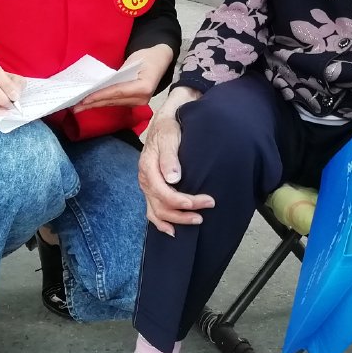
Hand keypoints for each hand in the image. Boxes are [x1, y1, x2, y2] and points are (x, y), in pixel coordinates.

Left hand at [74, 44, 174, 111]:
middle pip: (113, 100)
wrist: (159, 60)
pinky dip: (102, 102)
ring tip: (78, 107)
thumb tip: (100, 84)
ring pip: (113, 103)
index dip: (100, 96)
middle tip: (75, 106)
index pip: (117, 92)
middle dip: (93, 103)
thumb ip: (118, 75)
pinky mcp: (134, 102)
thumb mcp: (132, 61)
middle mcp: (142, 99)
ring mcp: (139, 102)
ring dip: (95, 104)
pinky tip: (90, 103)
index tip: (85, 99)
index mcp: (144, 87)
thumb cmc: (146, 57)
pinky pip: (116, 102)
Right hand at [137, 92, 214, 235]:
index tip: (203, 202)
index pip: (164, 192)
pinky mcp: (151, 189)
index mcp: (148, 168)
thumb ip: (169, 157)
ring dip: (176, 220)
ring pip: (157, 212)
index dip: (182, 201)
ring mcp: (147, 187)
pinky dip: (162, 223)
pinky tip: (173, 230)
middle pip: (161, 205)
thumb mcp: (169, 137)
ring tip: (197, 220)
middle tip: (207, 209)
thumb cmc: (168, 128)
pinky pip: (152, 211)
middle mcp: (145, 180)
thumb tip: (173, 179)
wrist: (163, 122)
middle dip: (184, 212)